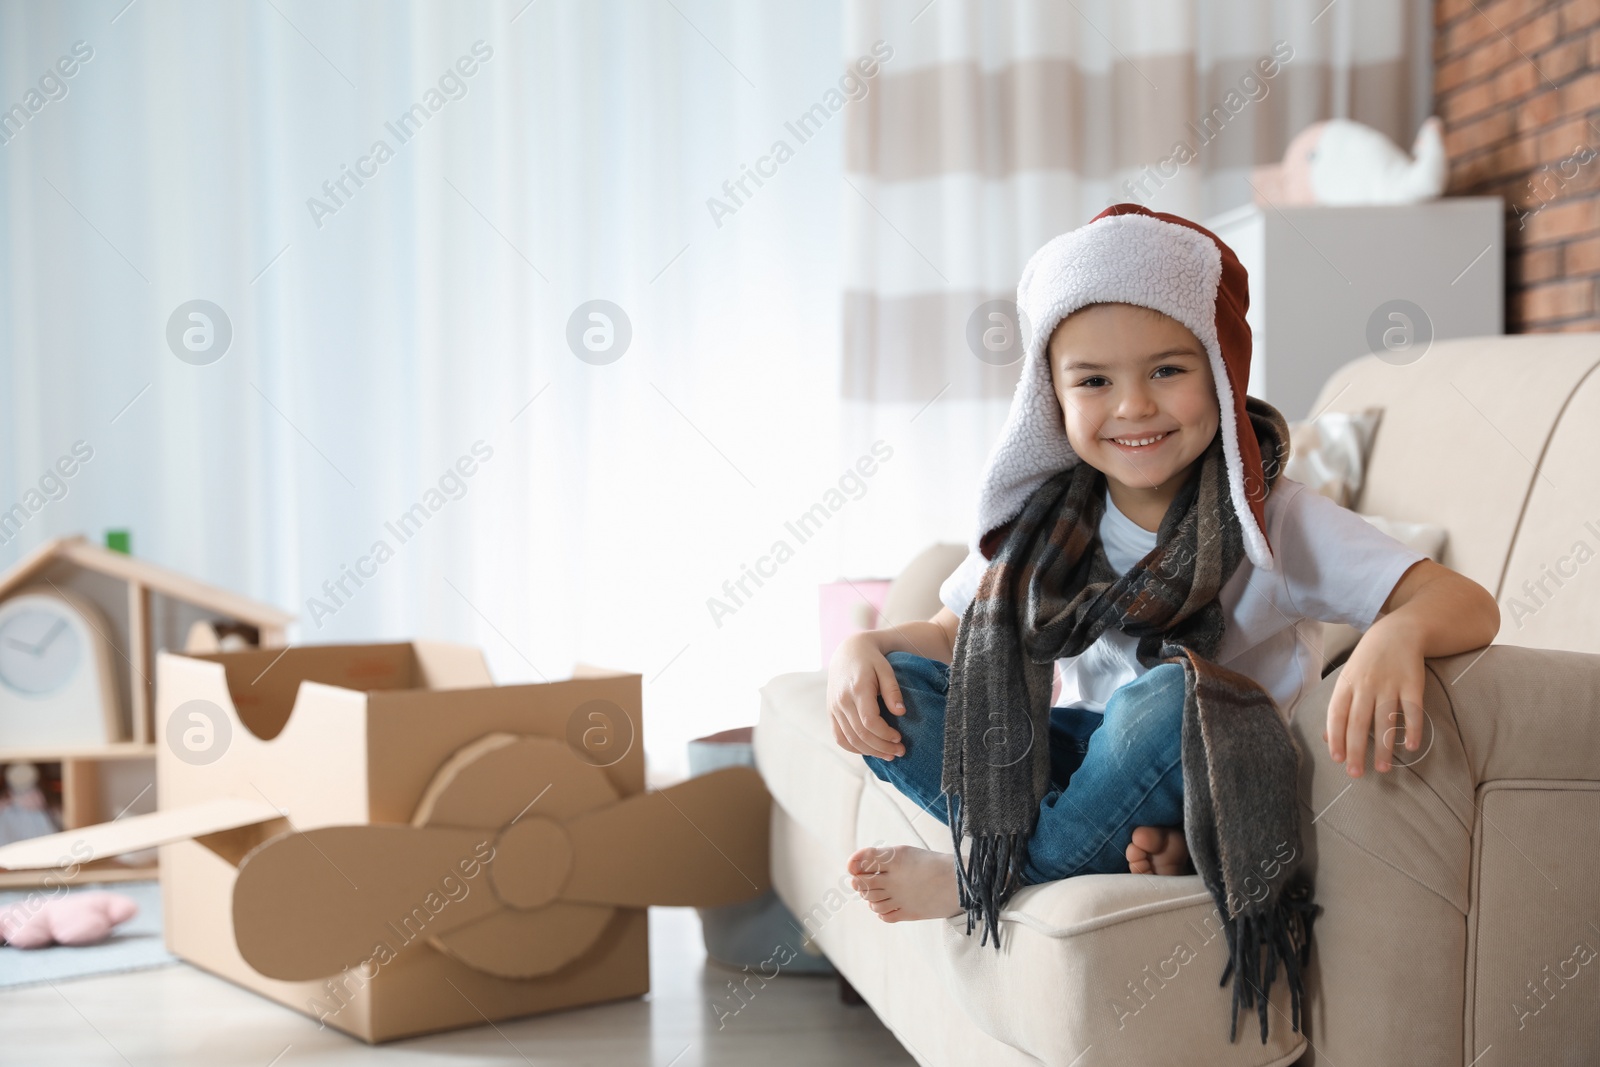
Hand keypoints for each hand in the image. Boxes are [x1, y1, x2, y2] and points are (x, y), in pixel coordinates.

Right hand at [826, 634, 906, 759]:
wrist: (848, 651)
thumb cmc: (871, 660)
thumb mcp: (886, 669)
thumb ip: (892, 690)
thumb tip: (901, 713)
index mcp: (857, 689)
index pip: (869, 721)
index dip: (885, 734)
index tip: (899, 738)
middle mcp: (841, 701)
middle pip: (860, 734)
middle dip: (881, 747)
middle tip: (900, 752)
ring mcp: (833, 708)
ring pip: (849, 739)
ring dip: (869, 751)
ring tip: (888, 755)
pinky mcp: (831, 712)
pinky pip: (839, 737)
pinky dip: (853, 748)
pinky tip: (869, 750)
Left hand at [1324, 618, 1425, 776]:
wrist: (1397, 632)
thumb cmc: (1367, 663)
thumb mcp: (1348, 680)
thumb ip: (1339, 708)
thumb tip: (1328, 740)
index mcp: (1346, 684)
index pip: (1337, 714)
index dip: (1336, 737)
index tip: (1338, 759)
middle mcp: (1366, 685)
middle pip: (1359, 721)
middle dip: (1356, 750)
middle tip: (1356, 773)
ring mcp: (1390, 684)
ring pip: (1385, 719)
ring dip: (1384, 746)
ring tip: (1383, 768)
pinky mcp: (1413, 684)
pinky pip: (1413, 710)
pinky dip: (1412, 728)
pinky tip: (1411, 746)